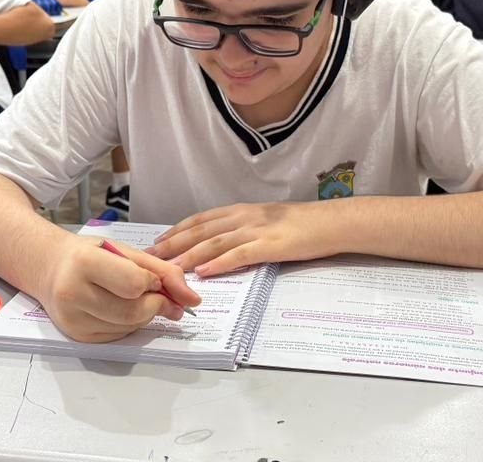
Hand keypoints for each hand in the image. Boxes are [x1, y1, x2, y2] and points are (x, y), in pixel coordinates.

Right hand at [40, 235, 199, 342]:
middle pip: (134, 311)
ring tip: (135, 298)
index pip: (134, 284)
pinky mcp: (77, 336)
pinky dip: (129, 324)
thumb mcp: (125, 251)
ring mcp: (73, 319)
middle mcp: (73, 293)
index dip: (152, 283)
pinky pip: (118, 336)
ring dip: (144, 315)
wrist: (50, 267)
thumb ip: (163, 271)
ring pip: (129, 327)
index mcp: (84, 263)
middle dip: (155, 304)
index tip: (153, 278)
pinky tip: (120, 308)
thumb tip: (192, 299)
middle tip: (158, 295)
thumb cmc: (90, 254)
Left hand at [148, 202, 336, 276]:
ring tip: (169, 267)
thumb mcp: (267, 222)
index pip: (201, 219)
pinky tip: (205, 272)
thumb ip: (243, 230)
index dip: (177, 230)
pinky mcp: (271, 246)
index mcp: (242, 211)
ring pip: (215, 243)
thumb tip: (220, 245)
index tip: (158, 241)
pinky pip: (240, 255)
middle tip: (151, 257)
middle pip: (201, 230)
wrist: (332, 222)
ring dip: (189, 255)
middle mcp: (245, 217)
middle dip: (173, 244)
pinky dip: (220, 263)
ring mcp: (257, 230)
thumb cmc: (302, 225)